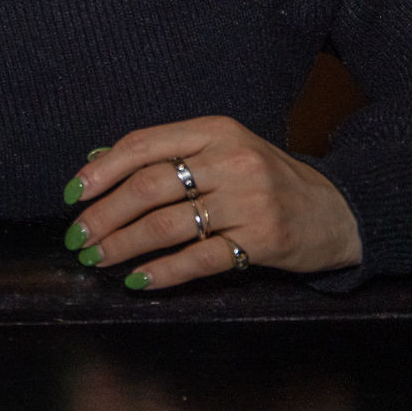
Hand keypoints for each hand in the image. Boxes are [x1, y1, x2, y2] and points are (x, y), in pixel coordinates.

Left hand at [63, 117, 362, 288]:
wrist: (340, 210)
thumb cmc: (267, 180)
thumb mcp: (221, 152)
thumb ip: (166, 155)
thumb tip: (95, 161)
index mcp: (214, 131)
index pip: (142, 145)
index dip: (100, 171)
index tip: (72, 195)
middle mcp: (230, 161)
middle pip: (148, 187)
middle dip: (104, 215)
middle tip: (78, 237)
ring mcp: (249, 200)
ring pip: (168, 224)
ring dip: (123, 244)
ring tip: (97, 258)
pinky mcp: (263, 239)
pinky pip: (200, 258)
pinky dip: (163, 271)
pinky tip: (138, 279)